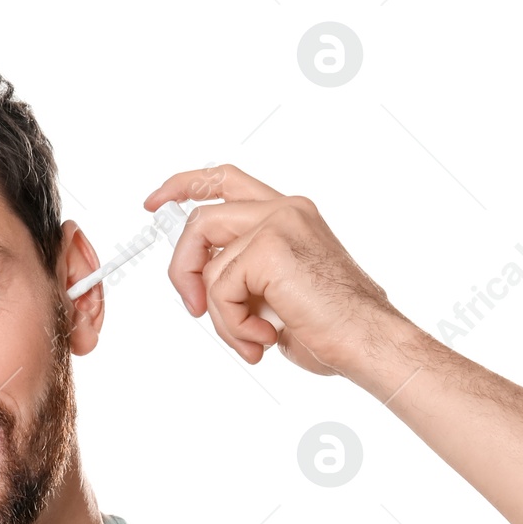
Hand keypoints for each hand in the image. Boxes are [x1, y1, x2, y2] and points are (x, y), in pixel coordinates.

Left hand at [142, 164, 395, 374]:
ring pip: (209, 266)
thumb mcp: (277, 294)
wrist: (368, 342)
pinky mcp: (270, 247)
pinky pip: (220, 289)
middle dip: (185, 270)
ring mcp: (278, 224)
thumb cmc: (333, 328)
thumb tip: (203, 286)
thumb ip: (244, 275)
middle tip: (194, 309)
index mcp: (288, 215)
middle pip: (201, 221)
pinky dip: (234, 324)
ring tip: (253, 339)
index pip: (226, 181)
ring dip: (222, 316)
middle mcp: (284, 210)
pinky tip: (265, 339)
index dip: (183, 186)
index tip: (154, 203)